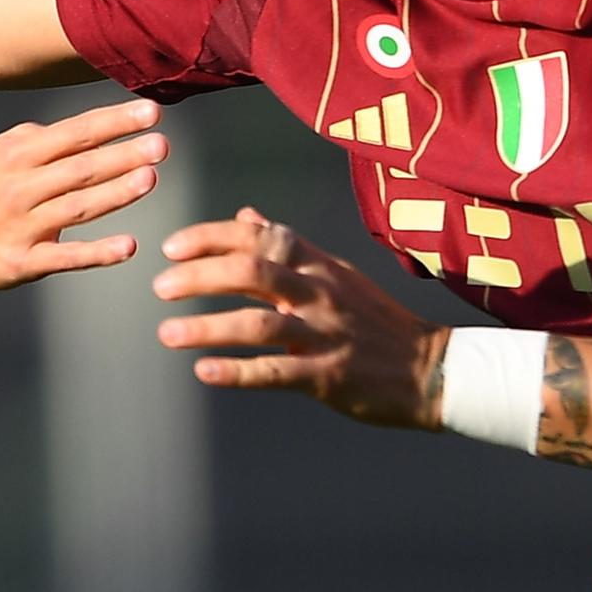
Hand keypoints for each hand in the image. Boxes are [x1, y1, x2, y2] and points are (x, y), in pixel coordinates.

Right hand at [0, 101, 164, 289]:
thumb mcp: (4, 151)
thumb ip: (48, 139)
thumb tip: (100, 126)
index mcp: (20, 154)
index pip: (76, 133)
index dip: (115, 122)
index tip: (152, 112)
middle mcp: (21, 186)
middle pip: (80, 168)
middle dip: (122, 155)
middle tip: (161, 145)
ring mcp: (22, 225)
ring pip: (76, 207)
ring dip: (115, 193)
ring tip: (150, 178)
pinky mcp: (23, 262)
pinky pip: (65, 257)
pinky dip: (97, 252)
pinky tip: (129, 246)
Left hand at [151, 207, 445, 425]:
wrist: (432, 369)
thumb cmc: (374, 321)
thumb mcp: (336, 272)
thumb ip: (288, 247)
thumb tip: (245, 214)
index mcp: (319, 264)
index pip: (260, 236)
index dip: (211, 237)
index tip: (171, 247)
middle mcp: (320, 292)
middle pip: (253, 271)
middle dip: (200, 275)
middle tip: (160, 286)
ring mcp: (325, 334)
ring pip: (258, 323)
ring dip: (206, 326)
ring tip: (166, 333)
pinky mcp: (329, 376)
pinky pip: (275, 372)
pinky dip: (236, 371)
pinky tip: (203, 372)